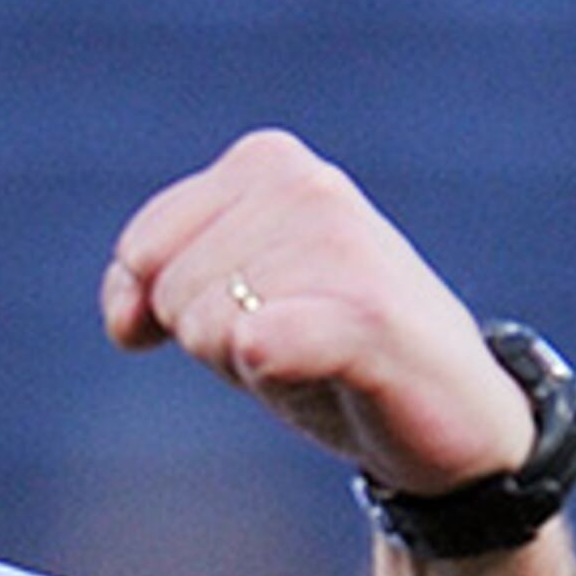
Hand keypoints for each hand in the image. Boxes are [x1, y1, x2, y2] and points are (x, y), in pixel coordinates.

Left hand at [100, 128, 528, 500]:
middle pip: (172, 294)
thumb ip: (151, 287)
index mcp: (268, 163)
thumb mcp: (225, 300)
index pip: (142, 249)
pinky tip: (320, 369)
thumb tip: (126, 317)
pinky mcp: (367, 315)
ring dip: (249, 366)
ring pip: (207, 328)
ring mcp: (341, 246)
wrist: (449, 412)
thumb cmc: (323, 348)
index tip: (232, 319)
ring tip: (317, 356)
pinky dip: (273, 369)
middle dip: (212, 340)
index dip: (159, 309)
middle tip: (291, 340)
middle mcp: (308, 186)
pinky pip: (261, 342)